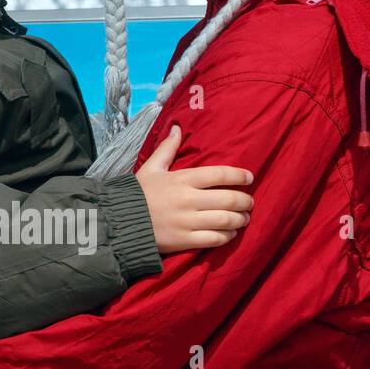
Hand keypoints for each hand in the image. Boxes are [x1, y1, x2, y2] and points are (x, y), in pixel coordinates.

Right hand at [137, 124, 254, 253]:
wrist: (120, 221)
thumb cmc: (138, 193)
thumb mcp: (150, 168)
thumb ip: (167, 149)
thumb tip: (177, 128)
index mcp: (181, 179)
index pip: (219, 174)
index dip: (239, 175)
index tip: (249, 177)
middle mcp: (188, 199)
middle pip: (229, 199)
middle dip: (245, 201)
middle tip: (249, 202)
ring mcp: (187, 221)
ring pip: (226, 220)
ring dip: (240, 219)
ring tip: (244, 218)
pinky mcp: (185, 240)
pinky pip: (215, 239)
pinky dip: (228, 236)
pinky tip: (230, 233)